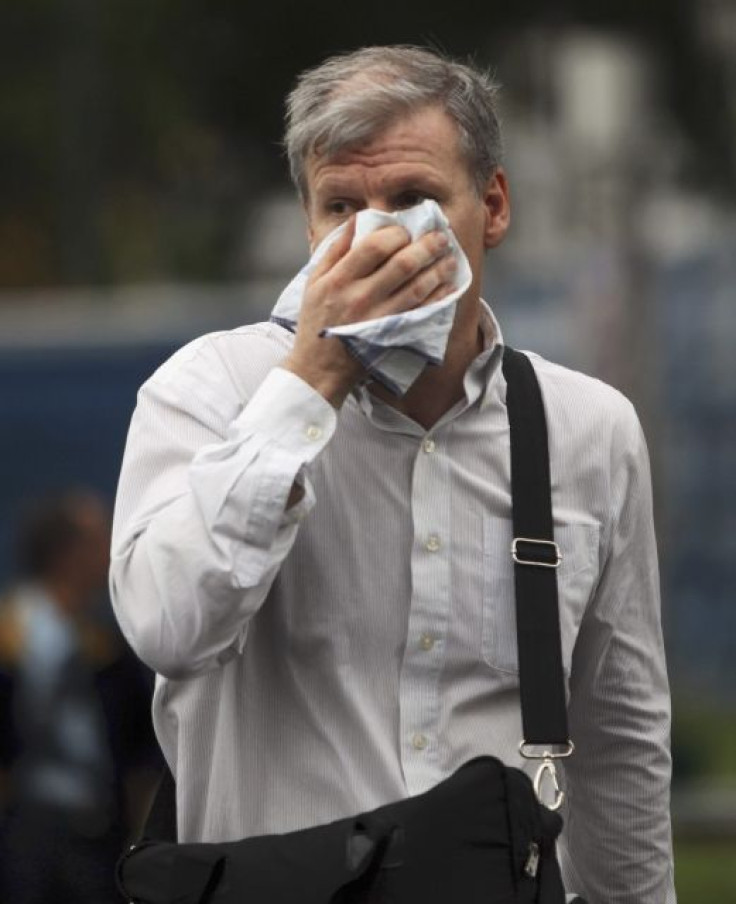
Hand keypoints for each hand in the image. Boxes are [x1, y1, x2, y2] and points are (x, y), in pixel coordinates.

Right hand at [281, 218, 456, 406]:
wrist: (319, 368)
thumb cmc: (316, 322)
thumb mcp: (314, 282)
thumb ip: (335, 250)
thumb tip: (357, 220)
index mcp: (339, 280)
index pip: (374, 246)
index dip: (396, 234)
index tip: (406, 231)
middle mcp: (360, 298)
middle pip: (402, 264)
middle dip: (426, 247)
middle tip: (441, 238)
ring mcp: (378, 319)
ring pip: (417, 288)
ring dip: (438, 270)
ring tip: (450, 259)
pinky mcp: (390, 336)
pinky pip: (421, 312)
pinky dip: (437, 297)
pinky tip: (448, 286)